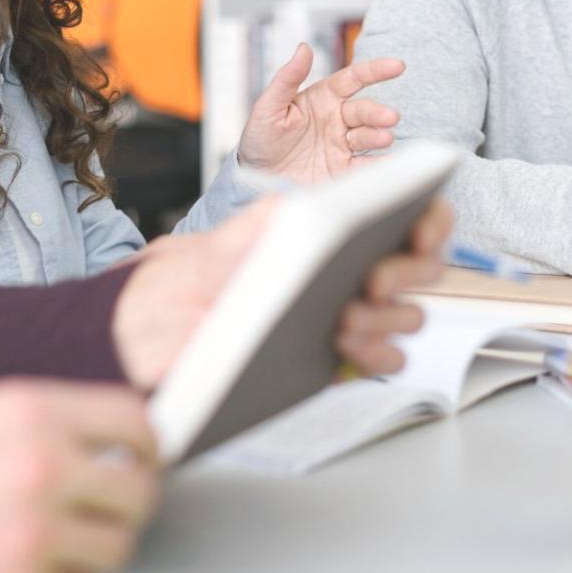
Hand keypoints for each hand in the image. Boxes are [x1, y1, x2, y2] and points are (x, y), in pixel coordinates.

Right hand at [0, 378, 158, 572]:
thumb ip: (43, 429)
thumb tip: (109, 447)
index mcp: (27, 413)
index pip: (134, 422)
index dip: (147, 444)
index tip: (145, 457)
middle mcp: (38, 470)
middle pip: (138, 491)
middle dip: (128, 501)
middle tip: (108, 508)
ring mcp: (32, 538)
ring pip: (116, 547)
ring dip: (95, 547)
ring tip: (55, 542)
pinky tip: (20, 570)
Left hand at [110, 196, 452, 386]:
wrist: (144, 338)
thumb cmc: (183, 283)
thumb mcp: (217, 242)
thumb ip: (265, 223)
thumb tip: (314, 210)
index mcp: (331, 232)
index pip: (405, 217)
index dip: (427, 218)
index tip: (419, 226)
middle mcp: (348, 273)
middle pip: (418, 268)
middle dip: (406, 271)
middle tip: (372, 279)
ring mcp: (347, 318)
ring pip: (406, 317)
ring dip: (389, 317)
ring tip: (347, 316)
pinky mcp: (336, 362)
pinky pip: (382, 362)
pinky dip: (376, 355)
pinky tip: (346, 346)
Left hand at [235, 43, 403, 182]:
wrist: (255, 179)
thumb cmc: (260, 139)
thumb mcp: (267, 106)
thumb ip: (287, 78)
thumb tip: (303, 48)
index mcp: (322, 99)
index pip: (353, 79)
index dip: (375, 70)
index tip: (396, 66)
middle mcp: (337, 119)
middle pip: (364, 110)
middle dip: (378, 112)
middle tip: (390, 117)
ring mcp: (341, 145)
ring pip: (367, 136)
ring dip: (379, 135)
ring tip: (386, 137)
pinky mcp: (342, 170)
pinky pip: (364, 166)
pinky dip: (378, 164)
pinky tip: (388, 161)